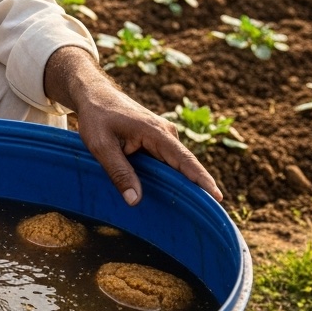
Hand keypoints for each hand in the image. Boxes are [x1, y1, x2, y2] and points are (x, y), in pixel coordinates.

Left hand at [44, 46, 222, 205]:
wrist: (94, 95)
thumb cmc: (97, 117)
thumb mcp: (101, 145)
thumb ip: (118, 171)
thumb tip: (135, 200)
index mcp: (156, 132)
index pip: (184, 159)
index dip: (201, 179)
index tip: (217, 197)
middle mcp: (166, 134)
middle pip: (184, 165)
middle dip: (196, 188)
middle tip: (205, 215)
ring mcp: (163, 136)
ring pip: (175, 165)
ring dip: (180, 184)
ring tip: (190, 211)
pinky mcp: (157, 140)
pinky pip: (167, 162)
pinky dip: (168, 176)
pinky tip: (167, 195)